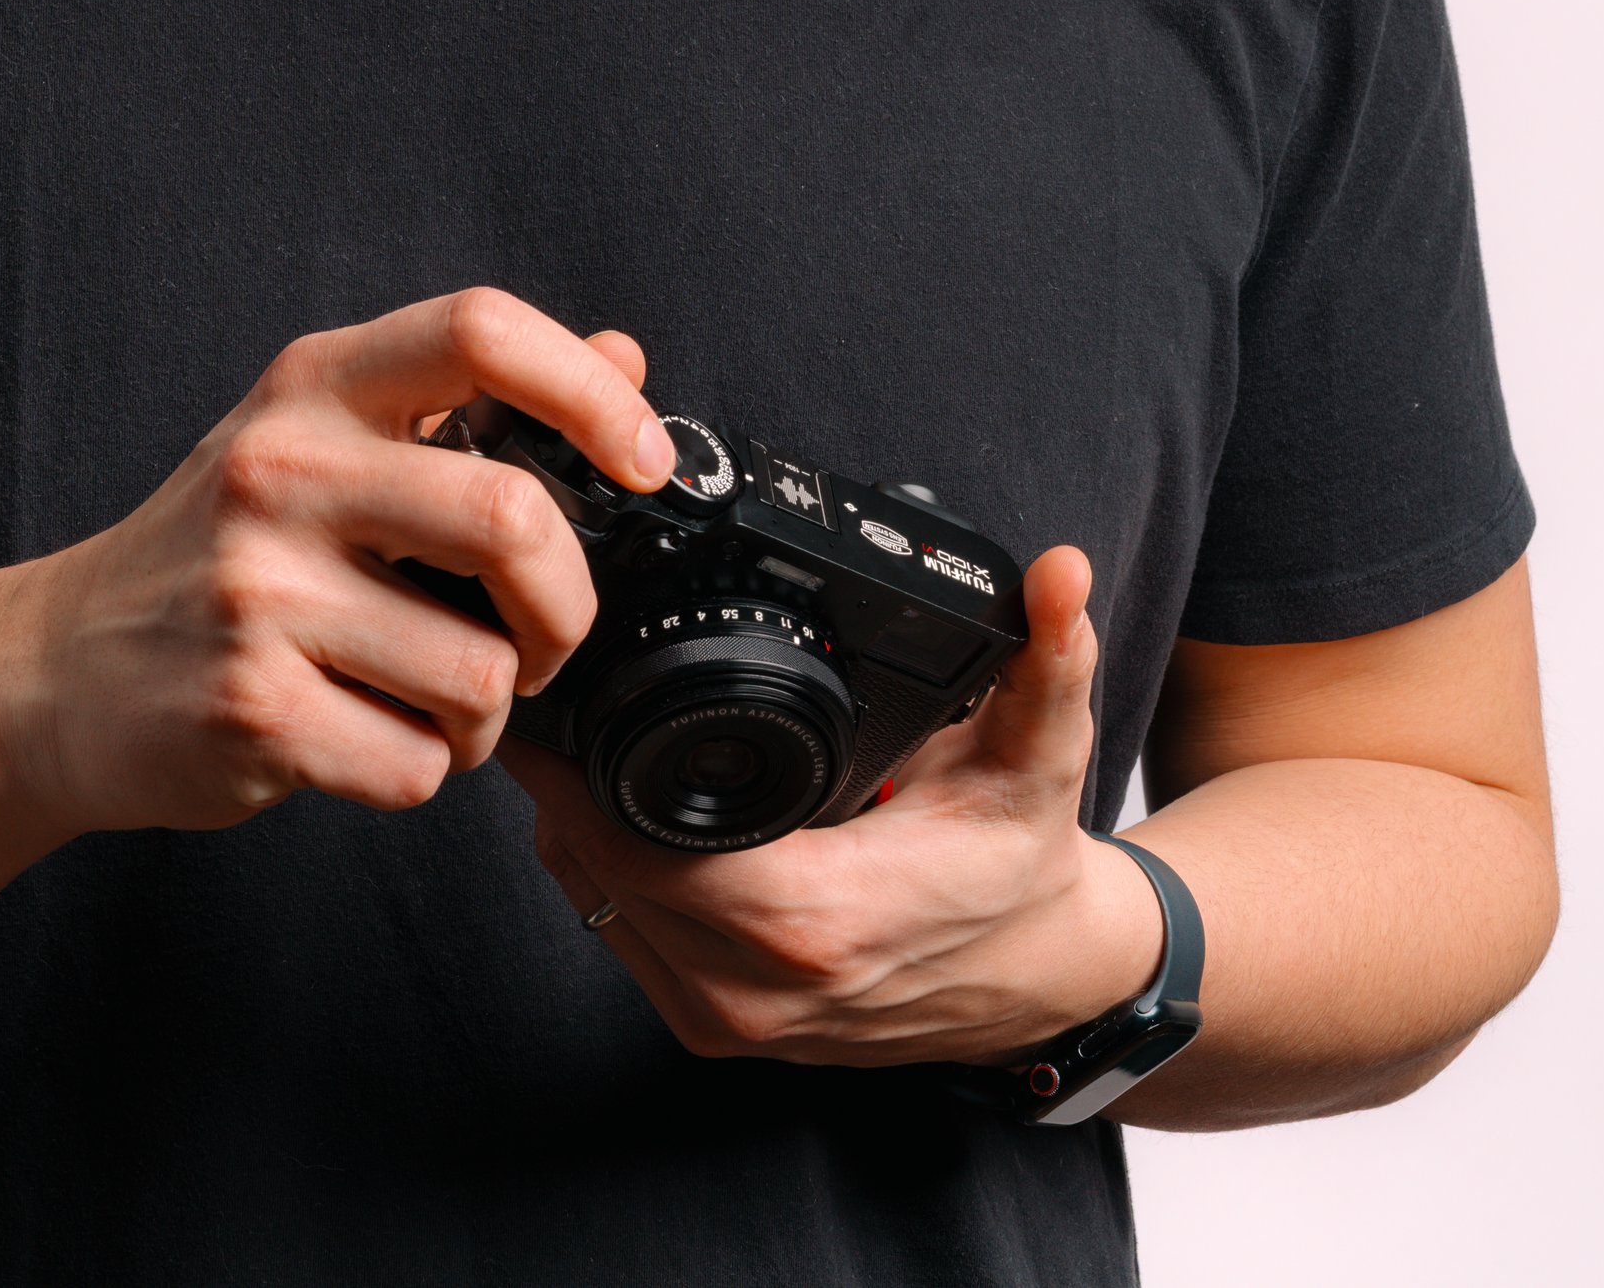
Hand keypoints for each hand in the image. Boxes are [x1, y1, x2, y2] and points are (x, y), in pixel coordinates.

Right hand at [0, 291, 672, 838]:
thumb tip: (623, 358)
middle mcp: (283, 470)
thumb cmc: (215, 549)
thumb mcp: (323, 438)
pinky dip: (419, 771)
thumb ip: (470, 400)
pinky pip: (417, 765)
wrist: (55, 671)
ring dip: (486, 715)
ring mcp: (258, 593)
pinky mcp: (249, 710)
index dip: (590, 392)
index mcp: (314, 386)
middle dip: (566, 606)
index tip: (640, 460)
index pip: (482, 329)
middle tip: (538, 636)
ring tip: (426, 698)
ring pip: (482, 670)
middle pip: (514, 520)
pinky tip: (364, 738)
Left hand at [509, 545, 1164, 1068]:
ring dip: (570, 817)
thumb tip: (1059, 573)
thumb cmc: (1022, 861)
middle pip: (598, 868)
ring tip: (565, 723)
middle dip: (560, 772)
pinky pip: (617, 936)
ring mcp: (733, 1022)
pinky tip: (603, 796)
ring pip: (594, 903)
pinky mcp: (717, 1031)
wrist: (1040, 980)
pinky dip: (597, 866)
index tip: (557, 682)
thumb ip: (1044, 656)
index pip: (642, 847)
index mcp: (819, 920)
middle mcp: (759, 989)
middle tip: (544, 672)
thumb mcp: (1041, 751)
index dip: (580, 770)